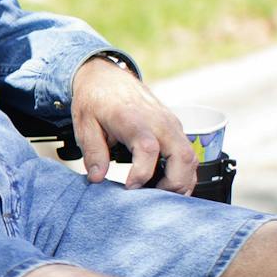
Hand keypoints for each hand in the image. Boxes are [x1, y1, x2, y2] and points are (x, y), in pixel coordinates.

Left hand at [70, 57, 197, 193]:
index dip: (142, 173)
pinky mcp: (174, 128)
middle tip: (152, 199)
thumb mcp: (84, 124)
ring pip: (192, 158)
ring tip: (159, 195)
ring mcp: (171, 124)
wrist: (107, 77)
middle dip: (173, 184)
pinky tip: (166, 184)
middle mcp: (159, 121)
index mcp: (134, 119)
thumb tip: (97, 177)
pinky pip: (188, 154)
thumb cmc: (96, 100)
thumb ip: (93, 151)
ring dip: (182, 181)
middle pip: (182, 156)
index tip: (130, 188)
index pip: (148, 148)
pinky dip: (183, 173)